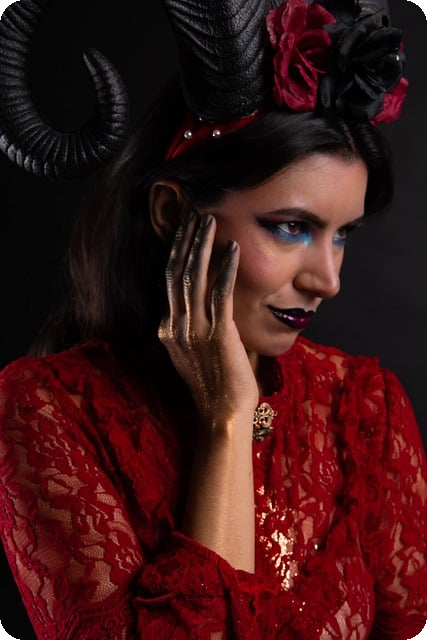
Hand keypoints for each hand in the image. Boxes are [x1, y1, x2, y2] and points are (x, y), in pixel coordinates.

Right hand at [158, 209, 258, 430]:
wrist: (223, 414)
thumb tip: (212, 297)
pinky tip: (232, 249)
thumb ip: (199, 323)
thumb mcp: (197, 351)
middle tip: (193, 211)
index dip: (175, 250)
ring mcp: (194, 331)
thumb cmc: (216, 384)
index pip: (168, 280)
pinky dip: (226, 270)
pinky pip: (220, 295)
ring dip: (202, 246)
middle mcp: (175, 326)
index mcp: (168, 329)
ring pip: (193, 278)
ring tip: (209, 220)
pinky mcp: (217, 335)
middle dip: (184, 239)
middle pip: (175, 272)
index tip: (184, 227)